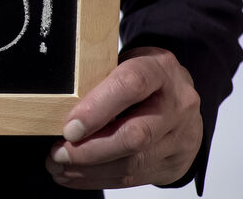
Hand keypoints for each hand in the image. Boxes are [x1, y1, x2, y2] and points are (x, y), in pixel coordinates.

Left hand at [45, 47, 202, 188]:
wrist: (183, 101)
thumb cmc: (144, 79)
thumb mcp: (123, 63)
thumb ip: (98, 78)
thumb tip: (59, 104)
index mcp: (159, 70)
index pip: (130, 85)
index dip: (96, 109)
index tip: (69, 128)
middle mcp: (176, 105)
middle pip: (135, 135)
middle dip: (89, 150)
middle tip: (58, 154)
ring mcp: (179, 137)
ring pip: (133, 162)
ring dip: (89, 169)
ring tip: (59, 166)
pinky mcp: (173, 163)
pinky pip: (133, 177)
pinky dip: (99, 179)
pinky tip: (76, 175)